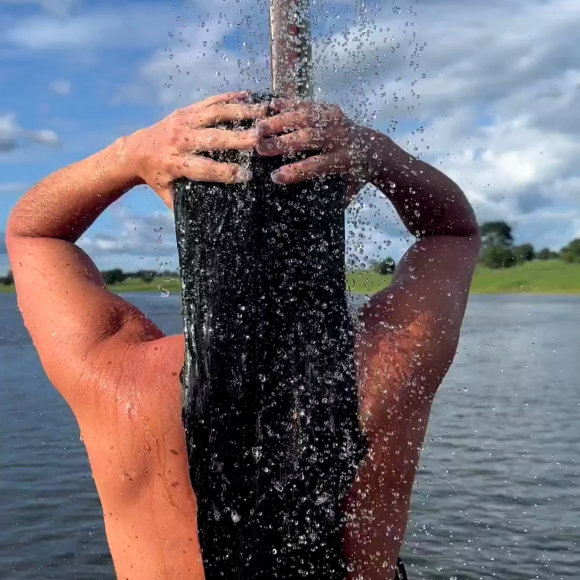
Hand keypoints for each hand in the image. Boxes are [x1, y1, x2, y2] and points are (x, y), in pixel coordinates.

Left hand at [124, 91, 267, 207]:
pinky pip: (210, 102)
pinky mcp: (186, 110)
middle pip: (213, 139)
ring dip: (241, 112)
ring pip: (215, 115)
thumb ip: (186, 205)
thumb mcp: (168, 194)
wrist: (134, 151)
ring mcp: (183, 122)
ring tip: (264, 111)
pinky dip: (230, 97)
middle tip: (261, 138)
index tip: (247, 175)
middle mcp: (180, 140)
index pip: (204, 168)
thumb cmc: (157, 178)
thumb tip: (210, 223)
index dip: (225, 172)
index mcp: (176, 164)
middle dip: (238, 138)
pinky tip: (250, 96)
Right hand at [255, 99, 381, 202]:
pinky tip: (270, 106)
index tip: (275, 177)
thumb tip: (308, 215)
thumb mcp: (348, 190)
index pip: (319, 165)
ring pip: (307, 117)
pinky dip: (289, 104)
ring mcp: (336, 120)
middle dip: (283, 143)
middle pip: (310, 137)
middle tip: (259, 149)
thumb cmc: (355, 176)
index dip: (297, 171)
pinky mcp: (331, 110)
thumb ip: (332, 200)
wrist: (375, 149)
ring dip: (281, 121)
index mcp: (345, 160)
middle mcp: (341, 137)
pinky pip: (308, 105)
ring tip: (259, 127)